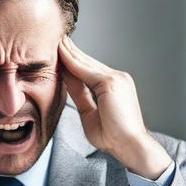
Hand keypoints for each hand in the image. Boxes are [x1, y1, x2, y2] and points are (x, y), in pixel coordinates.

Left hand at [58, 36, 171, 179]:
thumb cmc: (112, 136)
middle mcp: (117, 78)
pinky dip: (73, 62)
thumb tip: (67, 82)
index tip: (60, 55)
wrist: (129, 145)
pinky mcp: (111, 82)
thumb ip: (80, 96)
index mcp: (114, 87)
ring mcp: (115, 79)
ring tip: (56, 42)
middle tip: (56, 40)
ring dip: (70, 53)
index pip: (89, 71)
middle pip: (88, 63)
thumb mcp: (89, 114)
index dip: (74, 62)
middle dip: (71, 53)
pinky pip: (86, 70)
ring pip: (86, 63)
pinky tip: (62, 54)